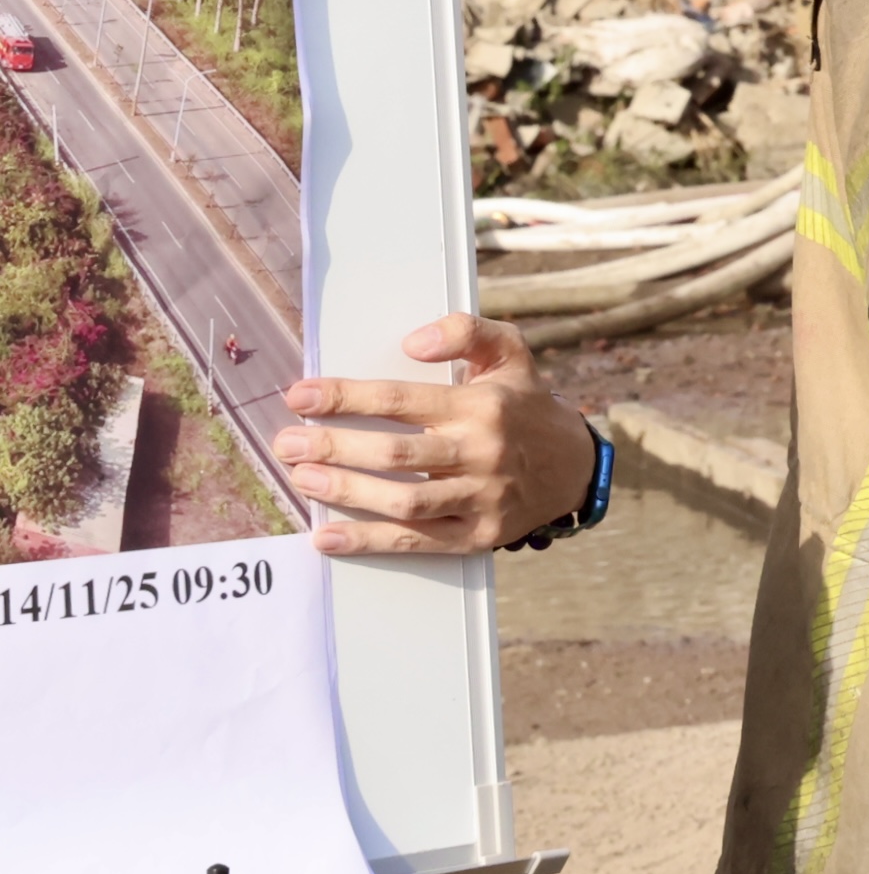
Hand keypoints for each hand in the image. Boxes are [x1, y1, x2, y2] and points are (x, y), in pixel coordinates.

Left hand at [277, 314, 597, 555]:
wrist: (574, 467)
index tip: (300, 396)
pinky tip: (327, 536)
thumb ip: (465, 331)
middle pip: (396, 454)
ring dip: (347, 491)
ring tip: (303, 479)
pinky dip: (370, 542)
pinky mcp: (480, 536)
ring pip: (405, 500)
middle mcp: (483, 452)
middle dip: (335, 447)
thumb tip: (413, 342)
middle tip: (287, 444)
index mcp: (483, 405)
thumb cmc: (524, 405)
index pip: (403, 400)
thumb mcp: (510, 353)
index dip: (346, 398)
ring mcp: (483, 498)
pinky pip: (418, 541)